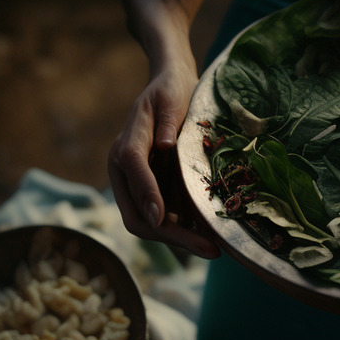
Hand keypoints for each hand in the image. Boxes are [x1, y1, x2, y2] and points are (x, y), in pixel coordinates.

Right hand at [107, 62, 221, 259]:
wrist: (171, 90)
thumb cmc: (170, 91)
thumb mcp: (170, 98)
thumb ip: (166, 121)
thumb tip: (163, 146)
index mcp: (125, 148)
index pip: (133, 172)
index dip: (148, 195)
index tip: (162, 218)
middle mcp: (125, 174)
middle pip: (138, 216)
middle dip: (172, 235)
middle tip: (209, 249)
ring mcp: (139, 188)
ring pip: (152, 225)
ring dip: (182, 239)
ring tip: (214, 248)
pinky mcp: (156, 193)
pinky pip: (167, 219)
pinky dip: (187, 230)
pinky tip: (213, 237)